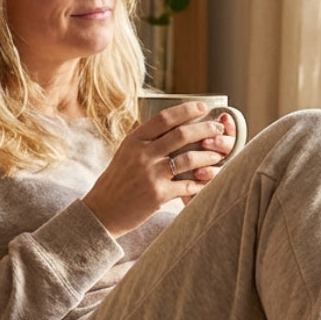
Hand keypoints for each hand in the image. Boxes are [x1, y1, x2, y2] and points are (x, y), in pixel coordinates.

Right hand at [82, 102, 235, 236]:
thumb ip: (145, 141)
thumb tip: (169, 126)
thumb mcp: (125, 154)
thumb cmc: (116, 182)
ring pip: (188, 159)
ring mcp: (151, 174)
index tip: (203, 107)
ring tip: (218, 155)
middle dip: (205, 129)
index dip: (186, 110)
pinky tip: (209, 180)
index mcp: (134, 140)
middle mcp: (142, 154)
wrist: (102, 212)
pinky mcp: (158, 194)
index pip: (164, 118)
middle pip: (181, 135)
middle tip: (218, 129)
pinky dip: (202, 182)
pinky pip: (188, 185)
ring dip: (208, 156)